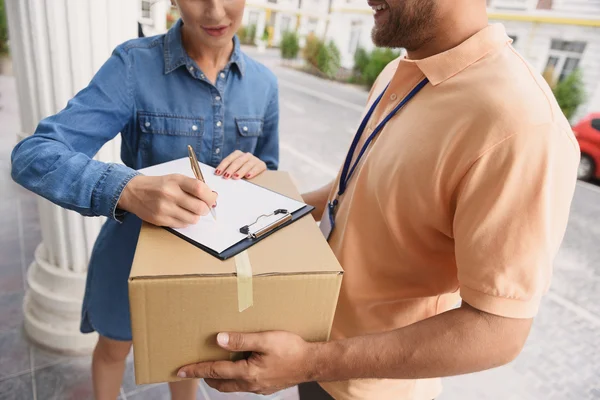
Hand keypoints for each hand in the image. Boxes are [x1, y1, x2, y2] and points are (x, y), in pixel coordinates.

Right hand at [118, 174, 216, 227]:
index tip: (212, 198)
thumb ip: (193, 186)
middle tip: (203, 206)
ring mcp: (164, 208)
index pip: (200, 189)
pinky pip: (183, 225)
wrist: (134, 192)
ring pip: (193, 219)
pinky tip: (179, 214)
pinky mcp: (160, 220)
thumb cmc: (159, 185)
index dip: (210, 196)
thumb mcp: (175, 179)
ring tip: (189, 210)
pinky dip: (185, 221)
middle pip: (200, 207)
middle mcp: (170, 194)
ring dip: (195, 216)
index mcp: (176, 181)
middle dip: (205, 208)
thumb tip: (212, 197)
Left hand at [177, 331, 316, 394]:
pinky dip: (234, 378)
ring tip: (214, 368)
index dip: (196, 369)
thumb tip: (219, 340)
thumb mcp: (266, 339)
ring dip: (220, 378)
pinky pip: (244, 385)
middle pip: (220, 383)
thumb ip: (242, 340)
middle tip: (194, 368)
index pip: (215, 371)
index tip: (180, 370)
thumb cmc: (292, 349)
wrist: (313, 363)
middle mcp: (250, 384)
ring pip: (232, 386)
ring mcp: (259, 388)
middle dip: (206, 376)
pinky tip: (239, 368)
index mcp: (247, 372)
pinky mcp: (267, 387)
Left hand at [215, 150, 266, 179]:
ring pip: (247, 164)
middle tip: (226, 176)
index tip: (217, 173)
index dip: (222, 166)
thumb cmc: (243, 172)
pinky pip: (257, 167)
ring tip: (236, 177)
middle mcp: (246, 155)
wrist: (259, 173)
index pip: (229, 159)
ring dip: (240, 171)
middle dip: (231, 169)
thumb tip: (218, 175)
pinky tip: (248, 176)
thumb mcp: (235, 170)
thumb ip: (228, 171)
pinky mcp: (262, 164)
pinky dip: (252, 172)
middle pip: (237, 162)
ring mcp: (254, 159)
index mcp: (238, 154)